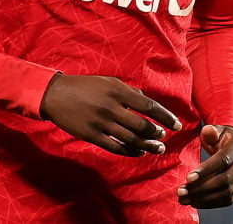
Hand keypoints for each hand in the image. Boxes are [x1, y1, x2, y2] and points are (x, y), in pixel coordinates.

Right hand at [39, 73, 181, 156]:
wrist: (55, 95)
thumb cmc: (84, 86)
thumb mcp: (107, 81)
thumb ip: (128, 91)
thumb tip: (146, 100)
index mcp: (117, 90)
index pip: (148, 105)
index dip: (165, 116)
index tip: (177, 124)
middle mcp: (111, 107)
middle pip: (142, 125)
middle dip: (157, 133)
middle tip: (163, 137)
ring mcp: (101, 123)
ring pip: (132, 139)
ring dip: (148, 145)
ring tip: (158, 147)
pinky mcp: (92, 136)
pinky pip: (116, 147)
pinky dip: (131, 151)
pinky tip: (139, 152)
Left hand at [176, 125, 232, 207]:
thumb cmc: (220, 136)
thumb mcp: (216, 130)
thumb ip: (210, 131)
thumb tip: (208, 132)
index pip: (223, 160)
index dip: (206, 170)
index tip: (188, 178)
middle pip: (224, 180)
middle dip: (201, 188)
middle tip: (181, 191)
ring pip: (226, 193)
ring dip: (204, 199)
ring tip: (184, 199)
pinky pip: (228, 200)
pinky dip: (211, 203)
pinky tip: (195, 202)